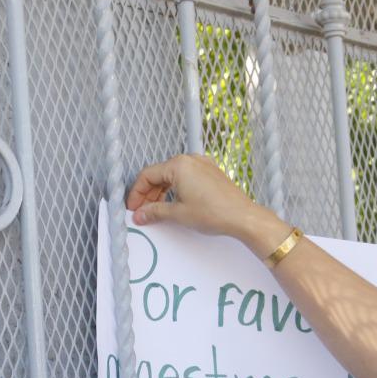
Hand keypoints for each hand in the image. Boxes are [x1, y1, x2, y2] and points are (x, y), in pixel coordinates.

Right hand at [126, 153, 283, 252]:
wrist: (243, 217)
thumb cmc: (215, 212)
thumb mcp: (178, 214)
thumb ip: (155, 212)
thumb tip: (141, 214)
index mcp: (179, 165)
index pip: (147, 175)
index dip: (137, 193)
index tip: (133, 207)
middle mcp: (190, 160)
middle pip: (160, 174)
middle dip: (149, 193)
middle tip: (142, 211)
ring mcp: (202, 165)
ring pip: (173, 176)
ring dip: (162, 192)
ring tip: (157, 209)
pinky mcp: (211, 173)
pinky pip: (187, 177)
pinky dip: (176, 189)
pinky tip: (174, 203)